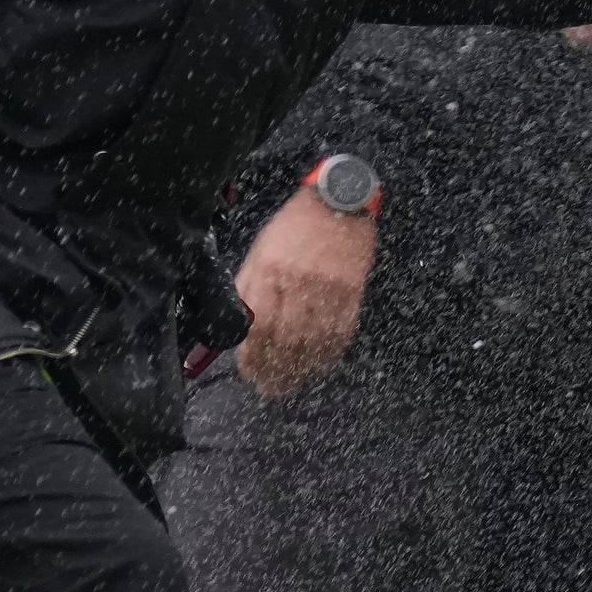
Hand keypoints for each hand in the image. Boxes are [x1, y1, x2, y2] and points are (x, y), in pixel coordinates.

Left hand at [234, 186, 377, 399]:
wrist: (339, 203)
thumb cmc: (293, 227)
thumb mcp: (261, 251)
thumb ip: (249, 288)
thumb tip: (239, 327)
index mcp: (271, 270)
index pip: (260, 325)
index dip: (252, 355)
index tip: (248, 372)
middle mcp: (300, 283)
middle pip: (286, 340)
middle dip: (274, 371)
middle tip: (268, 389)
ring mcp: (330, 290)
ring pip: (313, 343)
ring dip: (299, 371)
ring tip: (288, 386)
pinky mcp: (353, 294)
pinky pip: (340, 334)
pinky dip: (328, 356)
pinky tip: (317, 368)